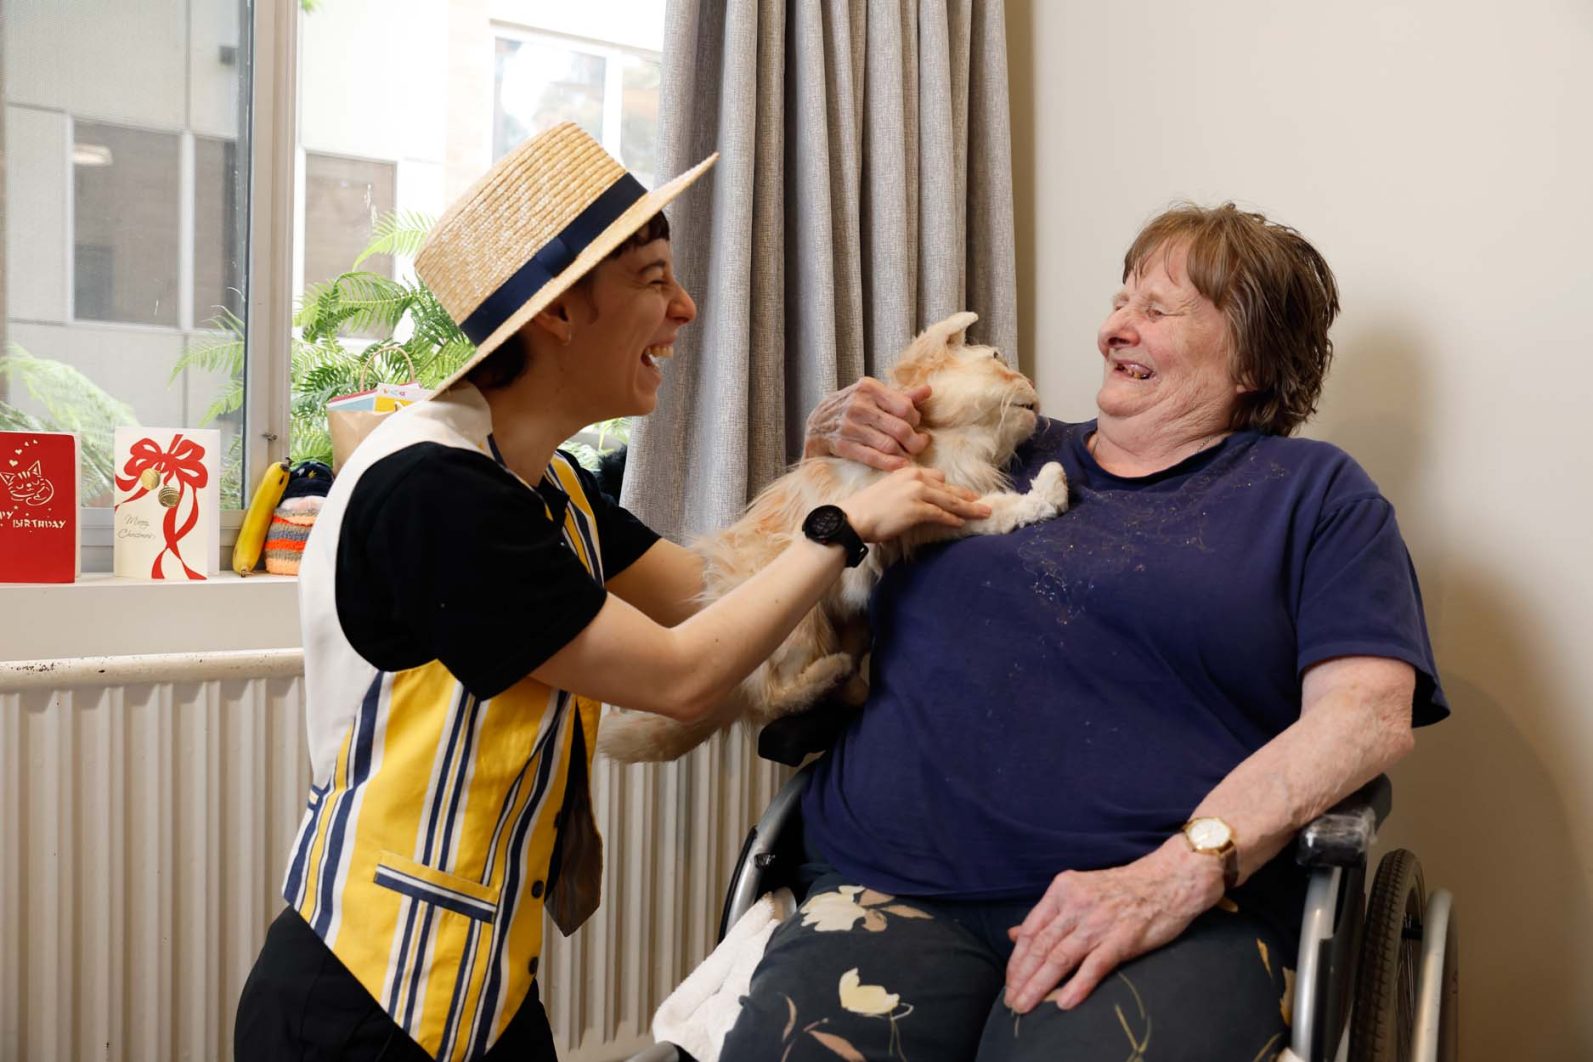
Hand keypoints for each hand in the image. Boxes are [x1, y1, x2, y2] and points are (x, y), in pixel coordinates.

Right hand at [804, 378, 931, 471]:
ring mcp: (848, 425)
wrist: (816, 424)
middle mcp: (858, 405)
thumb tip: (928, 391)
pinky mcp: (841, 444)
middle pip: (900, 428)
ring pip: (889, 445)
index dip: (915, 419)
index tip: (916, 426)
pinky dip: (890, 464)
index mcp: (868, 388)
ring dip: (904, 454)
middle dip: (915, 441)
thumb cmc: (852, 409)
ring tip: (909, 455)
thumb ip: (900, 396)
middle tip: (919, 445)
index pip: (904, 407)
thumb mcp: (873, 396)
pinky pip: (872, 457)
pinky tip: (900, 465)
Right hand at [839, 467, 989, 541]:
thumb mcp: (888, 491)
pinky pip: (941, 514)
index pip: (937, 477)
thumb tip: (921, 503)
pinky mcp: (917, 509)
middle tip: (982, 502)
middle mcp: (915, 478)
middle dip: (967, 496)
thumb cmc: (865, 509)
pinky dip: (953, 519)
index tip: (963, 494)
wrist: (852, 518)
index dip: (951, 488)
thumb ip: (906, 492)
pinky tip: (962, 523)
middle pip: (948, 488)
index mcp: (907, 472)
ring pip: (950, 501)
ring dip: (969, 508)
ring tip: (983, 513)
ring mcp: (917, 493)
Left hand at [1003, 838, 1224, 1012]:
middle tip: (1012, 1001)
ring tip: (1026, 1006)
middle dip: (1022, 978)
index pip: (1030, 930)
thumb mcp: (1079, 891)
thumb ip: (1047, 914)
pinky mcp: (1123, 938)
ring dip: (1040, 986)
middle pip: (1041, 946)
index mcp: (1063, 890)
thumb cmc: (1123, 889)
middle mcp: (1076, 904)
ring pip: (1060, 958)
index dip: (1016, 960)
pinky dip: (1077, 986)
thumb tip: (1012, 934)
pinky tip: (1064, 1003)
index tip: (1009, 982)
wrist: (1170, 880)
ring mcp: (1099, 921)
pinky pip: (1094, 965)